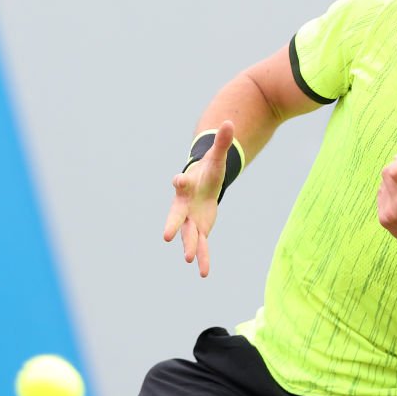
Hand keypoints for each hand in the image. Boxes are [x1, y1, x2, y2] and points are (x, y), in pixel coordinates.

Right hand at [162, 121, 234, 276]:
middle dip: (173, 224)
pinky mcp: (199, 229)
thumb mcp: (218, 157)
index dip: (180, 181)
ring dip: (189, 247)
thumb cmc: (209, 170)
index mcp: (187, 185)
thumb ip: (222, 142)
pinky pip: (201, 245)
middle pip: (177, 215)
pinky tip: (203, 272)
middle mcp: (184, 205)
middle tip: (166, 235)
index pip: (182, 182)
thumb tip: (230, 122)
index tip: (178, 180)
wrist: (204, 184)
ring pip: (188, 235)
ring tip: (189, 260)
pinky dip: (203, 258)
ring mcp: (190, 219)